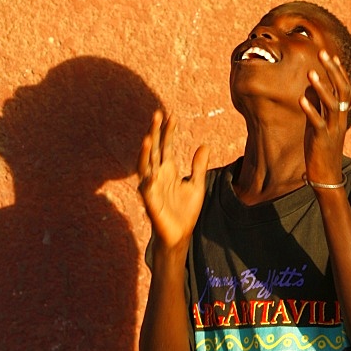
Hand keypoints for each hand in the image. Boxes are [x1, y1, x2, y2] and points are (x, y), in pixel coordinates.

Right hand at [136, 111, 208, 250]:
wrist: (180, 235)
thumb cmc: (185, 211)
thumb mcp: (197, 184)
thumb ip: (199, 166)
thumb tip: (205, 145)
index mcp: (168, 170)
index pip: (166, 146)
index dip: (168, 131)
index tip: (172, 115)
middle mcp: (157, 176)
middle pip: (154, 150)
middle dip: (155, 133)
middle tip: (157, 115)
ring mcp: (152, 188)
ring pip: (146, 166)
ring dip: (146, 153)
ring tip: (148, 138)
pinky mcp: (151, 203)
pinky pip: (146, 190)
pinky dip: (146, 181)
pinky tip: (148, 172)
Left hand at [300, 50, 350, 185]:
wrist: (327, 176)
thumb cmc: (321, 149)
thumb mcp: (319, 124)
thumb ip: (317, 107)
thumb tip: (310, 88)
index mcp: (340, 115)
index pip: (344, 89)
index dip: (339, 72)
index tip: (332, 56)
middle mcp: (340, 119)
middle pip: (341, 90)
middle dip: (332, 71)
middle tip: (323, 53)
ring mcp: (332, 129)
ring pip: (331, 104)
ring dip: (321, 87)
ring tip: (311, 72)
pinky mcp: (322, 140)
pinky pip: (318, 122)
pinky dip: (310, 110)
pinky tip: (301, 99)